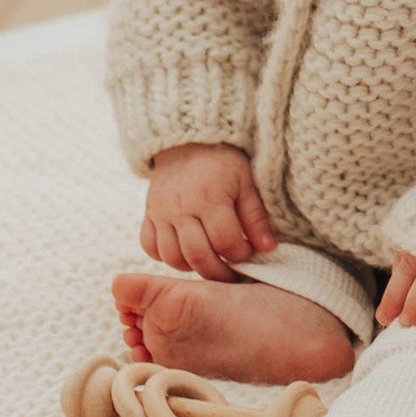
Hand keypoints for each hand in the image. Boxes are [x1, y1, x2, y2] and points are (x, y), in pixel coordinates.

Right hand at [142, 143, 277, 280]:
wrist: (187, 142)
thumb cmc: (223, 162)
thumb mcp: (247, 182)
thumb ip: (256, 217)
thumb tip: (268, 249)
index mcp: (211, 199)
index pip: (225, 241)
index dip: (240, 254)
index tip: (249, 254)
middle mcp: (182, 209)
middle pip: (197, 256)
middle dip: (217, 272)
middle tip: (231, 274)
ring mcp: (161, 213)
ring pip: (171, 257)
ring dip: (192, 267)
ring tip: (209, 263)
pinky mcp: (148, 214)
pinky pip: (149, 247)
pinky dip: (165, 257)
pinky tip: (184, 253)